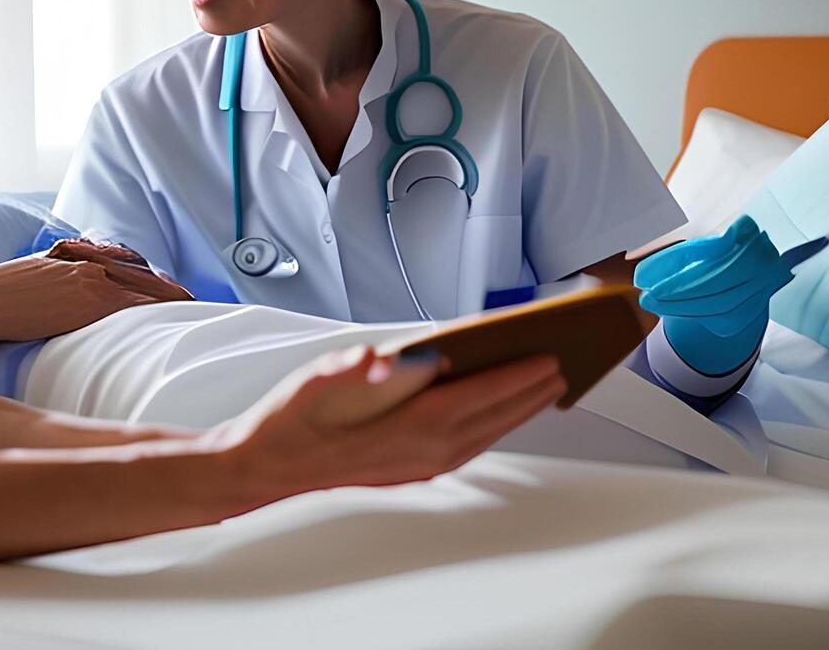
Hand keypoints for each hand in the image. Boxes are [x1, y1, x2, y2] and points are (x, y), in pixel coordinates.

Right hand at [0, 255, 174, 355]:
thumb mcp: (29, 276)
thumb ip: (52, 275)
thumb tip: (62, 290)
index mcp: (72, 258)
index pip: (119, 263)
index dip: (145, 276)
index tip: (163, 285)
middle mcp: (87, 264)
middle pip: (138, 273)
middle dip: (165, 287)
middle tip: (191, 298)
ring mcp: (91, 281)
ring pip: (142, 286)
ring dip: (168, 297)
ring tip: (191, 307)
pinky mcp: (90, 300)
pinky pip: (133, 302)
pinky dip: (156, 306)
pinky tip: (173, 314)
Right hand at [218, 347, 565, 499]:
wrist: (265, 466)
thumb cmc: (291, 419)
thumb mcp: (317, 381)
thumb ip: (355, 368)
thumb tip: (388, 358)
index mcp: (406, 426)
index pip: (479, 396)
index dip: (518, 376)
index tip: (550, 356)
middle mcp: (423, 453)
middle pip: (492, 419)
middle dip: (530, 393)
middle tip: (563, 365)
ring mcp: (420, 467)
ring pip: (485, 436)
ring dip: (516, 413)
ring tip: (542, 387)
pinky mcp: (412, 471)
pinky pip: (467, 447)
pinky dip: (492, 429)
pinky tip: (497, 414)